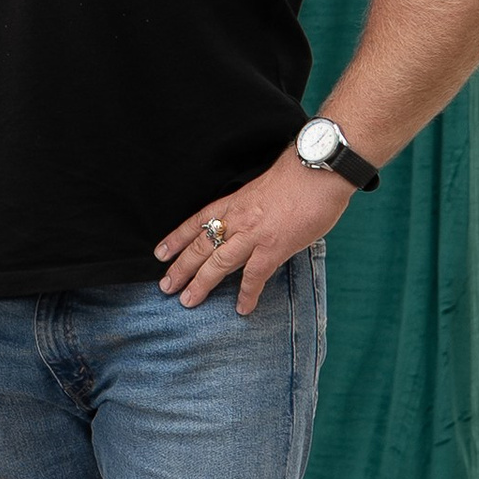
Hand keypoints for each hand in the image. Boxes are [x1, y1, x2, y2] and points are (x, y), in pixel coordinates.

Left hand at [156, 150, 355, 311]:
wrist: (317, 170)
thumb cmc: (298, 177)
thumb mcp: (264, 189)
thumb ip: (254, 209)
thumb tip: (254, 223)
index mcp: (234, 202)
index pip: (197, 222)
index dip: (177, 239)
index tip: (160, 253)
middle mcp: (238, 219)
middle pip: (201, 246)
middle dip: (181, 267)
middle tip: (166, 286)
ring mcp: (254, 234)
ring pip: (218, 263)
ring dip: (201, 283)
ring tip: (188, 301)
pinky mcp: (274, 248)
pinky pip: (255, 276)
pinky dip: (248, 294)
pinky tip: (242, 309)